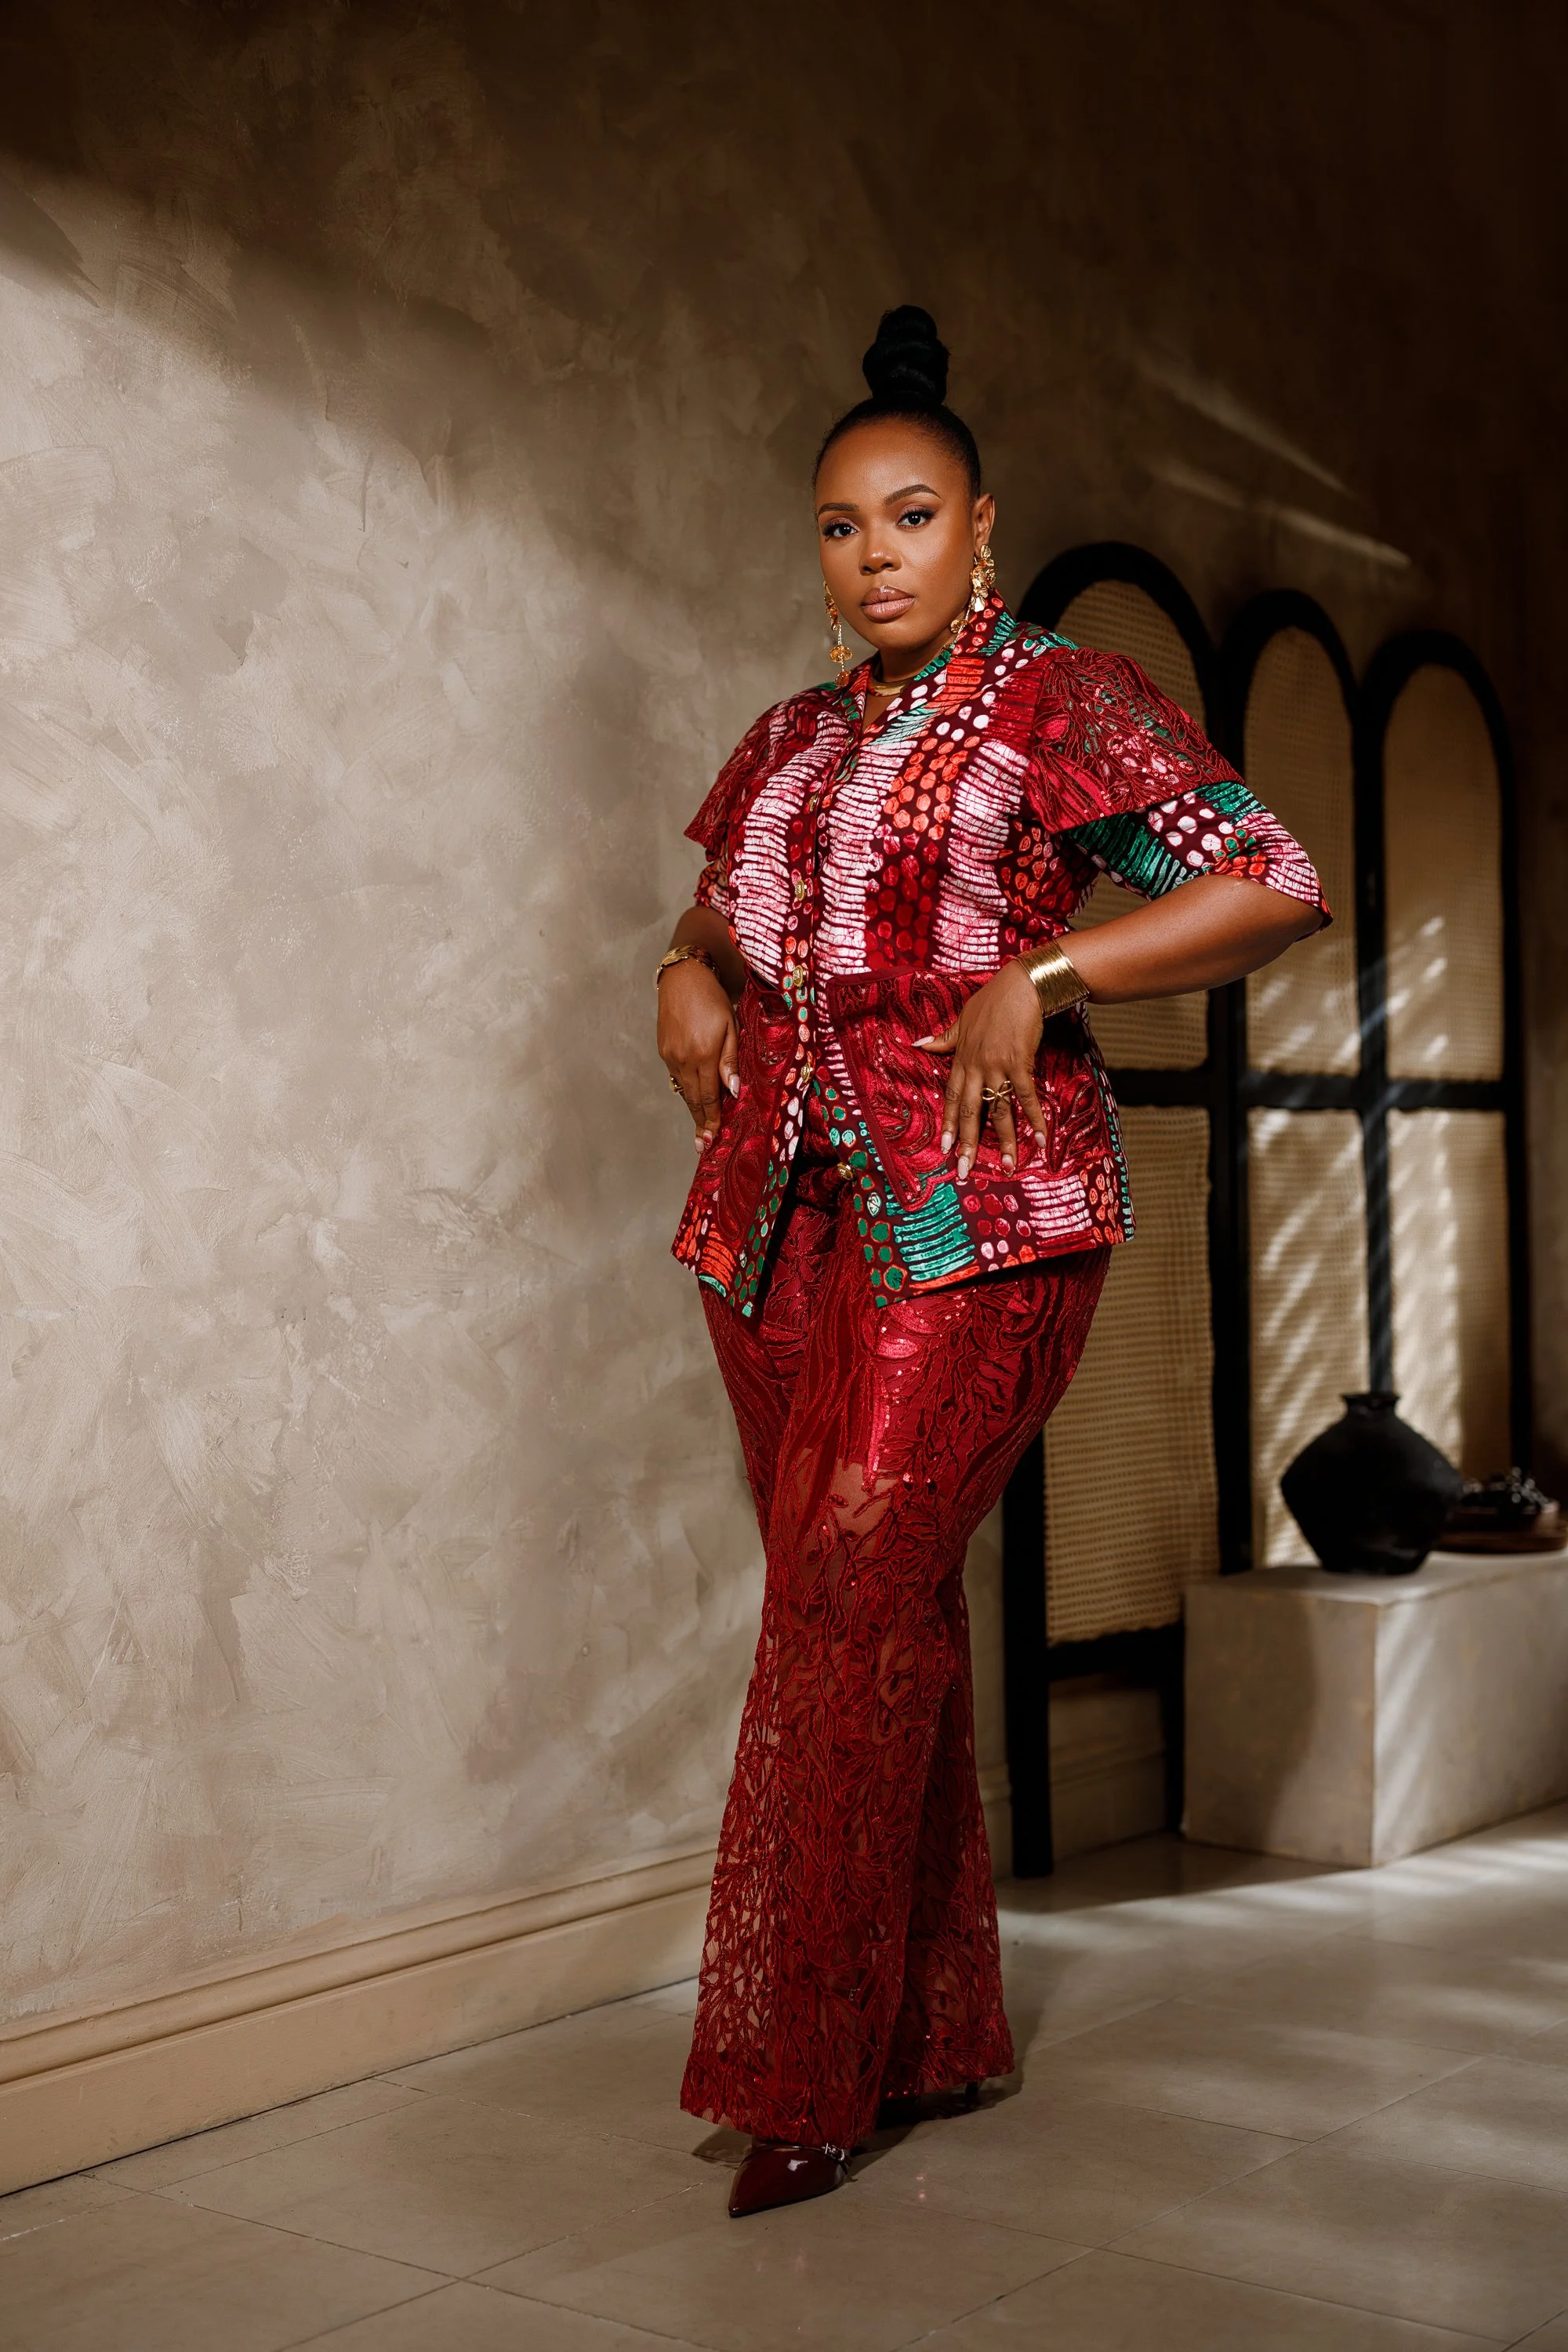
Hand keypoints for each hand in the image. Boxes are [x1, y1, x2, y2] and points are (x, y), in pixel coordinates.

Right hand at [658, 962, 738, 1150]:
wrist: (683, 978)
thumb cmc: (713, 998)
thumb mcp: (730, 1026)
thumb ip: (730, 1060)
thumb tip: (733, 1090)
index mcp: (703, 1054)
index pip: (709, 1096)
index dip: (712, 1118)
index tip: (713, 1137)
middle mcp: (683, 1059)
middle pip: (693, 1099)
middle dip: (699, 1122)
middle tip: (703, 1144)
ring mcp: (670, 1056)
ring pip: (683, 1090)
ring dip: (692, 1109)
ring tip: (699, 1127)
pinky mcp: (663, 1050)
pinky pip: (676, 1077)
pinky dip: (685, 1090)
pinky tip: (693, 1098)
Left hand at [915, 961, 1047, 1179]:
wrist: (1021, 985)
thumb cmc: (993, 1000)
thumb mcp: (963, 1018)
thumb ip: (944, 1038)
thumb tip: (917, 1044)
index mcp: (962, 1059)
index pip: (952, 1097)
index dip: (950, 1123)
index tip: (946, 1148)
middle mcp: (976, 1066)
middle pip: (971, 1111)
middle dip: (968, 1143)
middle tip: (965, 1171)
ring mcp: (997, 1066)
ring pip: (999, 1110)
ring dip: (1005, 1140)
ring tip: (1007, 1166)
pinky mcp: (1019, 1063)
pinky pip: (1026, 1096)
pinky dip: (1035, 1118)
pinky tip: (1041, 1139)